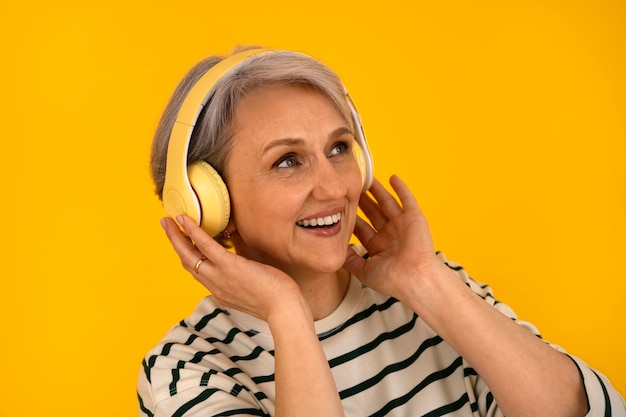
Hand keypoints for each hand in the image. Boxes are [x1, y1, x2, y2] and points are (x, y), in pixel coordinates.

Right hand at [161, 215, 300, 320]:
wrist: (284, 310)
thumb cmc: (276, 301)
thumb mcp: (254, 291)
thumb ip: (244, 281)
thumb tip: (247, 268)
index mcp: (221, 291)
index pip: (198, 272)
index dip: (187, 256)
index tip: (181, 243)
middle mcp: (215, 285)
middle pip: (187, 263)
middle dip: (175, 243)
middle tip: (166, 226)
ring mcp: (220, 276)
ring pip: (189, 255)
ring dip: (176, 236)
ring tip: (168, 221)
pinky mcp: (230, 266)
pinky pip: (206, 247)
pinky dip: (194, 232)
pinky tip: (186, 220)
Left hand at [343, 175, 441, 299]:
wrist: (414, 278)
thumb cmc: (391, 279)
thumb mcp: (364, 270)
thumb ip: (349, 259)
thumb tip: (336, 249)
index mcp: (379, 247)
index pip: (362, 228)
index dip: (352, 217)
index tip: (340, 206)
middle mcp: (390, 235)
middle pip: (373, 213)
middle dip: (362, 201)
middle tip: (351, 187)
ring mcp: (403, 225)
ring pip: (387, 203)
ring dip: (378, 190)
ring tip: (367, 179)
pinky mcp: (415, 218)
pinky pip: (407, 199)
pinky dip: (401, 188)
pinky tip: (392, 177)